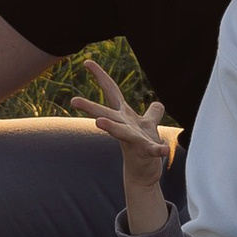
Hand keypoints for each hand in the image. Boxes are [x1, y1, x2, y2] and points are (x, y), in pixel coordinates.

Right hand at [70, 60, 171, 216]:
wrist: (143, 175)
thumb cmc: (143, 147)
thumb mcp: (149, 126)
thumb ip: (152, 113)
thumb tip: (158, 103)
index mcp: (124, 116)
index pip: (111, 92)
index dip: (100, 76)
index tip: (87, 61)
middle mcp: (125, 127)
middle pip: (106, 113)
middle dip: (90, 107)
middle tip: (73, 101)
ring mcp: (133, 141)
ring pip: (120, 132)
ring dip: (110, 126)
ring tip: (99, 122)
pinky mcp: (145, 154)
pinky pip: (151, 150)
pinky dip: (157, 149)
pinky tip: (163, 148)